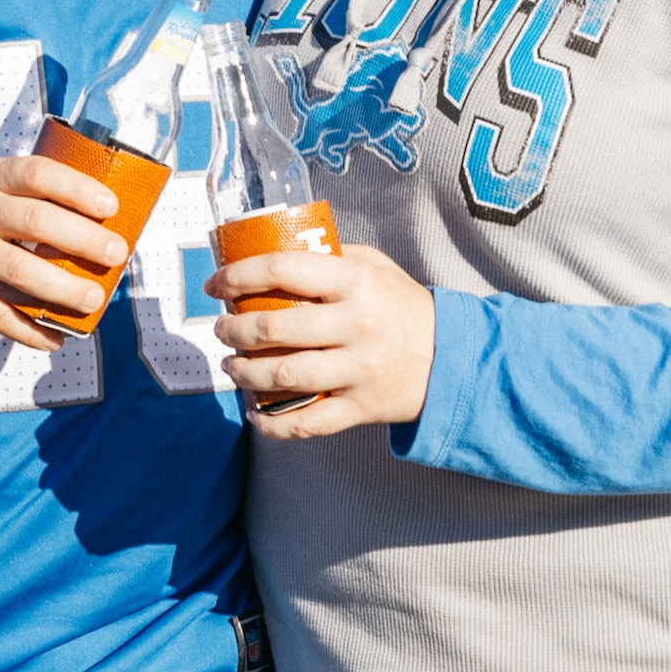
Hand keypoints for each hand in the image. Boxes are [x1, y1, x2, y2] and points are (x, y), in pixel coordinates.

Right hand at [0, 149, 138, 350]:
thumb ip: (25, 199)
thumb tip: (98, 227)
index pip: (38, 174)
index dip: (79, 189)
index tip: (111, 207)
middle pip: (37, 222)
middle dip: (84, 239)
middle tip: (115, 254)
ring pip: (21, 270)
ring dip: (64, 289)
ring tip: (93, 300)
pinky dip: (30, 330)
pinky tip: (55, 338)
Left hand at [215, 235, 435, 437]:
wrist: (453, 359)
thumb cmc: (404, 308)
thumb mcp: (376, 267)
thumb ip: (331, 257)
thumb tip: (275, 249)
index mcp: (355, 282)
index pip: (282, 269)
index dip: (237, 275)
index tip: (216, 284)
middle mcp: (355, 325)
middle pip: (273, 327)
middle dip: (232, 329)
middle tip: (221, 329)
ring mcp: (357, 371)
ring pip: (281, 375)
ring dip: (243, 372)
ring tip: (232, 365)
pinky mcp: (359, 408)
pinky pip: (306, 422)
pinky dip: (272, 422)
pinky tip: (256, 412)